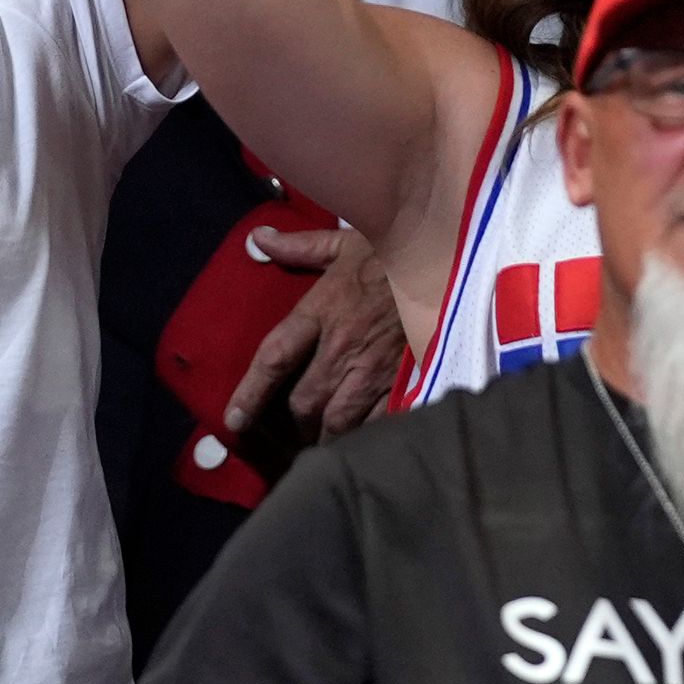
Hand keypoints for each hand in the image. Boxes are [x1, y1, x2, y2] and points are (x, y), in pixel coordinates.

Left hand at [229, 226, 403, 440]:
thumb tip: (258, 239)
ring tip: (315, 445)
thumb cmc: (396, 250)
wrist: (450, 260)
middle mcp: (343, 345)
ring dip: (321, 437)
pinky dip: (361, 436)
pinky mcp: (405, 380)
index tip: (233, 419)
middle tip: (285, 433)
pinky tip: (356, 442)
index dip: (250, 392)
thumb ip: (299, 246)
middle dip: (290, 424)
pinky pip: (376, 422)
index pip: (274, 357)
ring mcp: (375, 368)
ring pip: (337, 420)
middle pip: (303, 401)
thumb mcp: (345, 241)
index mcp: (322, 309)